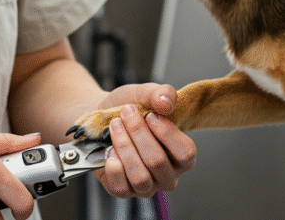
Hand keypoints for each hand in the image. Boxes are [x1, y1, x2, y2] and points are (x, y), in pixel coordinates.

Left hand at [91, 83, 196, 197]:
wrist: (98, 117)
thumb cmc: (126, 108)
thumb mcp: (144, 93)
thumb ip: (162, 93)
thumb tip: (167, 103)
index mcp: (180, 155)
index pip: (186, 154)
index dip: (167, 133)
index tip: (150, 115)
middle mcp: (166, 175)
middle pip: (158, 162)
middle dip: (138, 133)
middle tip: (126, 114)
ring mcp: (145, 186)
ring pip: (140, 177)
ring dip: (124, 146)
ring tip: (115, 127)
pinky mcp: (123, 190)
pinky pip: (121, 187)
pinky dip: (113, 166)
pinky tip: (109, 150)